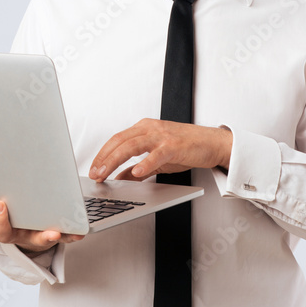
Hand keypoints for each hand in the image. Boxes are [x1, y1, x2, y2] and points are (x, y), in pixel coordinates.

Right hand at [0, 200, 83, 253]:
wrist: (36, 230)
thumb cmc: (13, 209)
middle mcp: (14, 232)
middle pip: (3, 233)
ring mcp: (33, 235)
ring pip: (36, 238)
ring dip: (44, 236)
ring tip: (51, 232)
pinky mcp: (52, 234)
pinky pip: (63, 236)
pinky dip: (70, 234)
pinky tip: (78, 232)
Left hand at [88, 118, 232, 181]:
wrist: (213, 143)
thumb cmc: (186, 148)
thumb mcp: (157, 159)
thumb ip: (138, 168)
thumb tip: (120, 178)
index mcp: (144, 128)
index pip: (116, 139)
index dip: (102, 154)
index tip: (93, 169)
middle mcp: (150, 128)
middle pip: (119, 141)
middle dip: (104, 159)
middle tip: (94, 174)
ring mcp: (162, 136)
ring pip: (132, 146)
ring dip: (115, 160)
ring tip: (105, 174)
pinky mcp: (174, 146)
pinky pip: (156, 154)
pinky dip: (145, 163)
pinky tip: (136, 172)